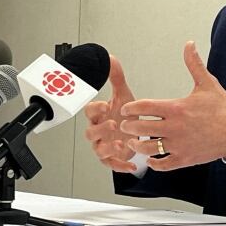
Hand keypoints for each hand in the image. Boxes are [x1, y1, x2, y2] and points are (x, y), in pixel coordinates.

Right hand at [84, 55, 137, 172]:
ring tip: (121, 144)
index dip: (95, 108)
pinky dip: (121, 166)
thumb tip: (111, 59)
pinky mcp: (112, 157)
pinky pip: (112, 164)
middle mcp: (99, 131)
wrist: (135, 130)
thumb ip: (116, 78)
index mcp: (99, 115)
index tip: (105, 105)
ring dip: (108, 148)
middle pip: (90, 132)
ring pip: (99, 150)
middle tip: (113, 124)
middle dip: (100, 129)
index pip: (89, 111)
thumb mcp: (124, 95)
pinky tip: (132, 164)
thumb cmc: (126, 114)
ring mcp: (104, 145)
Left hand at [119, 41, 225, 170]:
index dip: (130, 108)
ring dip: (137, 145)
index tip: (125, 109)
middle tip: (124, 125)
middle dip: (129, 126)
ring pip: (148, 148)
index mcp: (177, 108)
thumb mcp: (208, 83)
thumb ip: (194, 64)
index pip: (144, 107)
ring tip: (133, 142)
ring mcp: (179, 145)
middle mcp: (175, 127)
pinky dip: (154, 163)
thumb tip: (189, 45)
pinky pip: (163, 164)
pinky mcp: (185, 159)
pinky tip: (151, 159)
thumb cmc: (223, 108)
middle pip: (141, 128)